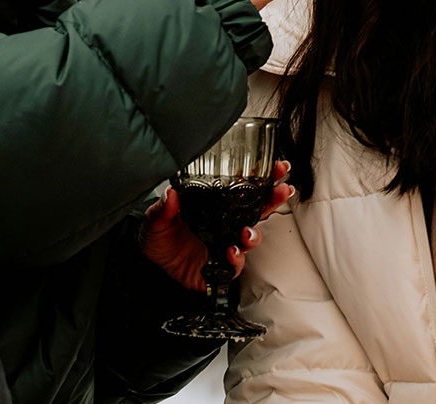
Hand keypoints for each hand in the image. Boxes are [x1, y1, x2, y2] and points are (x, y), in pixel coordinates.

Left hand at [139, 161, 294, 292]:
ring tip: (247, 233)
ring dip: (254, 235)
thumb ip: (163, 208)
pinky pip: (235, 265)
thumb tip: (170, 194)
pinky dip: (236, 259)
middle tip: (282, 190)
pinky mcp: (221, 267)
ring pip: (250, 239)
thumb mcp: (156, 219)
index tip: (275, 167)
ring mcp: (225, 245)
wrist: (154, 264)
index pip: (243, 191)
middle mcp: (225, 225)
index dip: (262, 179)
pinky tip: (231, 252)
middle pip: (257, 211)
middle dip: (274, 200)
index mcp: (215, 207)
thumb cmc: (160, 237)